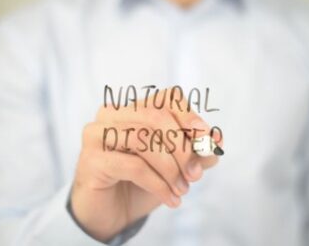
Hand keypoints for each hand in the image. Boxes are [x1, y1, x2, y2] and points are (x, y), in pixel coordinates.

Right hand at [70, 89, 221, 241]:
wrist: (111, 211)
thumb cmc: (143, 181)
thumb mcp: (176, 165)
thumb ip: (196, 151)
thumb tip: (217, 139)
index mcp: (134, 108)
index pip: (167, 98)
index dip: (190, 116)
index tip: (207, 141)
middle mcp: (112, 114)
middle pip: (155, 116)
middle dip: (182, 147)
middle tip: (196, 174)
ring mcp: (97, 134)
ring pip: (143, 139)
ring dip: (171, 168)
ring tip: (183, 189)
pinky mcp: (91, 160)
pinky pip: (133, 166)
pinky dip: (158, 184)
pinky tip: (171, 199)